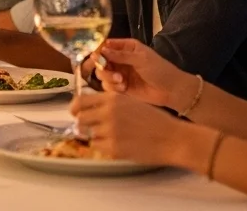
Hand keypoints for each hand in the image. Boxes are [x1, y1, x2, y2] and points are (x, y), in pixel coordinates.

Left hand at [70, 91, 186, 166]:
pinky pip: (98, 147)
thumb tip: (89, 108)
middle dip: (84, 124)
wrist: (172, 138)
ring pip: (90, 135)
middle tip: (92, 128)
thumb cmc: (155, 120)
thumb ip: (109, 103)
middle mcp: (107, 112)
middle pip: (80, 119)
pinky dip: (105, 147)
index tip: (74, 113)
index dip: (74, 108)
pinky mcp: (113, 148)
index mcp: (111, 98)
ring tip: (116, 136)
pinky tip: (120, 144)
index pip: (80, 101)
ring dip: (97, 136)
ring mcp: (109, 131)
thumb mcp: (130, 102)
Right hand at [91, 39, 194, 110]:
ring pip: (102, 74)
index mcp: (126, 47)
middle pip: (101, 60)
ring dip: (108, 78)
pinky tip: (123, 88)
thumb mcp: (141, 59)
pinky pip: (108, 86)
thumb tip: (100, 51)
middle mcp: (120, 59)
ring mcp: (120, 73)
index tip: (96, 57)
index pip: (106, 45)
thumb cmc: (159, 70)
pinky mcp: (121, 87)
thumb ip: (120, 55)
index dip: (99, 50)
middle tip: (110, 71)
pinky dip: (112, 87)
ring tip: (121, 81)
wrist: (171, 91)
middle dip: (103, 67)